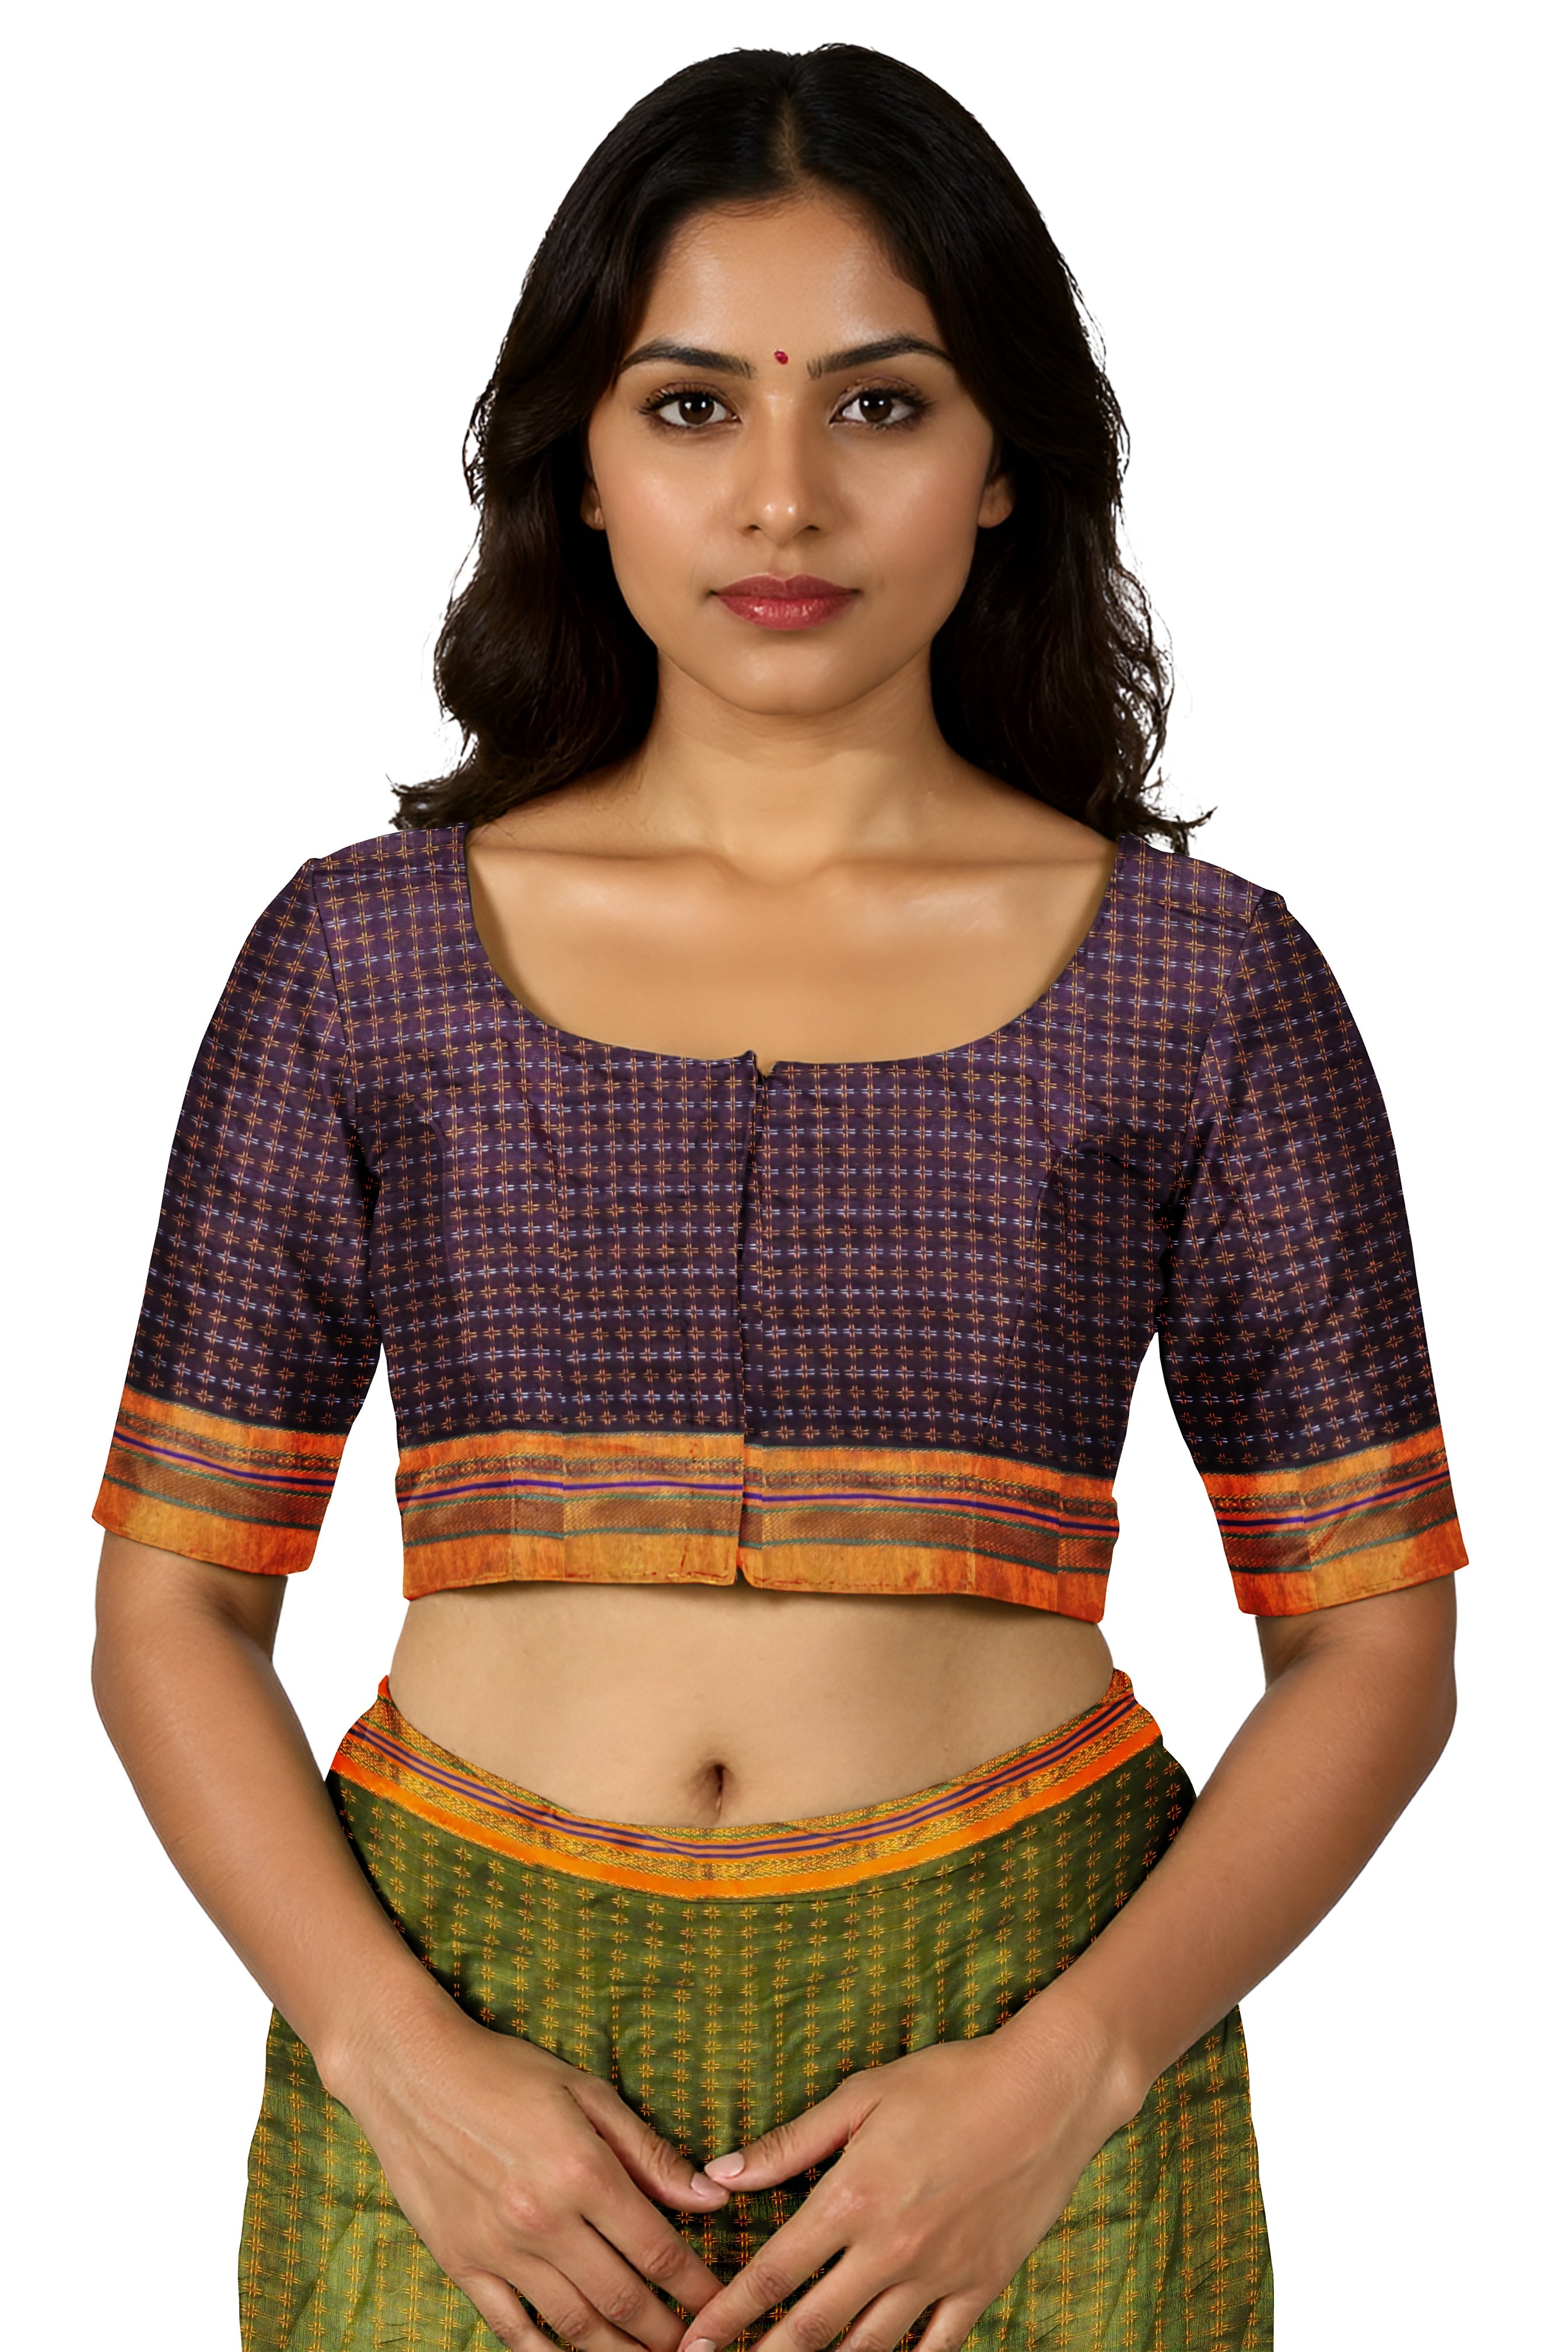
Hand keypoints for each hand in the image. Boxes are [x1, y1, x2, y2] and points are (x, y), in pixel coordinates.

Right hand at [337, 2005, 730, 2351]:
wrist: (410, 2071)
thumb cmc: (505, 2071)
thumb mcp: (587, 2093)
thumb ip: (649, 2153)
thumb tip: (712, 2198)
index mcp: (583, 2172)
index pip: (657, 2251)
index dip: (697, 2287)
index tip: (722, 2304)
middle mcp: (544, 2220)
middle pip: (623, 2299)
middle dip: (667, 2333)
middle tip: (696, 2347)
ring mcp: (499, 2249)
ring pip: (574, 2327)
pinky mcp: (461, 2264)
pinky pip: (512, 2331)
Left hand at [677, 2009, 1133, 2351]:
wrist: (1047, 2093)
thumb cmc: (950, 2081)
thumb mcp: (862, 2096)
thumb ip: (790, 2143)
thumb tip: (720, 2173)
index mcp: (851, 2198)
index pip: (772, 2274)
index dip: (726, 2314)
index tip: (692, 2341)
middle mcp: (889, 2250)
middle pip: (810, 2327)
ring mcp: (937, 2276)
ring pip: (866, 2349)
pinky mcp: (980, 2287)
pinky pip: (934, 2351)